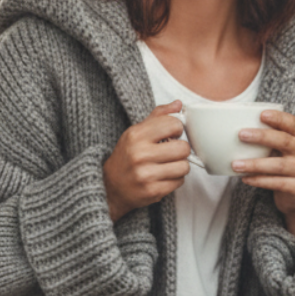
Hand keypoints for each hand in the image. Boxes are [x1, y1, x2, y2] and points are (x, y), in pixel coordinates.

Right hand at [102, 100, 191, 221]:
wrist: (110, 187)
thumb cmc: (127, 157)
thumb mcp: (136, 132)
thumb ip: (158, 116)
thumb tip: (178, 104)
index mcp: (136, 135)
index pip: (173, 124)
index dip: (177, 129)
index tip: (171, 135)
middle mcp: (140, 154)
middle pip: (183, 148)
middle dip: (181, 150)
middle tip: (172, 152)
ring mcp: (146, 174)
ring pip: (184, 166)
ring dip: (179, 166)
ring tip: (168, 166)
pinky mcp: (152, 191)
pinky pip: (179, 182)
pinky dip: (175, 180)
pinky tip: (163, 177)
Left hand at [232, 109, 294, 254]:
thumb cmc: (280, 165)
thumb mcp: (276, 149)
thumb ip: (263, 139)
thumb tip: (227, 130)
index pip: (291, 123)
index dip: (278, 117)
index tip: (261, 114)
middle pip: (284, 141)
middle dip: (262, 137)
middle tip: (241, 134)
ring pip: (278, 165)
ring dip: (254, 164)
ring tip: (235, 164)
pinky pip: (277, 183)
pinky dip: (259, 180)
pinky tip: (245, 178)